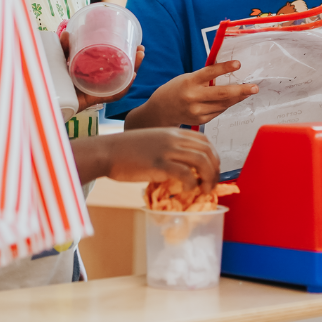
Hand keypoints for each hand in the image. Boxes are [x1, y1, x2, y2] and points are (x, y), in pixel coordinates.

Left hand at [59, 31, 144, 112]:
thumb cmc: (52, 81)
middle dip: (134, 61)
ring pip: (121, 82)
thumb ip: (63, 48)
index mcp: (94, 72)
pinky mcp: (94, 99)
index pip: (114, 64)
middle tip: (141, 50)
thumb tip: (68, 33)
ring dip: (133, 70)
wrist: (45, 100)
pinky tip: (130, 78)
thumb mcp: (59, 60)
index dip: (127, 55)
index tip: (136, 44)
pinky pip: (112, 95)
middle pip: (122, 72)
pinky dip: (122, 88)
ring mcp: (98, 91)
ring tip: (139, 57)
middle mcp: (99, 82)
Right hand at [71, 128, 220, 189]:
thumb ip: (171, 149)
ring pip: (201, 161)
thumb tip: (184, 167)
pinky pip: (185, 173)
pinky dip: (192, 183)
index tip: (213, 169)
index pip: (204, 140)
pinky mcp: (159, 164)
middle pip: (207, 151)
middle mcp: (174, 138)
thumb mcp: (155, 141)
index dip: (213, 156)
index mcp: (174, 132)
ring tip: (205, 190)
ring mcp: (167, 150)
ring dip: (208, 177)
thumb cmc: (127, 150)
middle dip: (215, 169)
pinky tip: (188, 190)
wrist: (106, 151)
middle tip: (213, 184)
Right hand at [125, 61, 258, 127]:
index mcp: (189, 82)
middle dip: (241, 91)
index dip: (224, 68)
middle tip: (255, 87)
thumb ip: (206, 78)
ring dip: (238, 98)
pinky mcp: (200, 121)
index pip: (210, 73)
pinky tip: (231, 100)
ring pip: (223, 104)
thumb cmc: (177, 89)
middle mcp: (193, 97)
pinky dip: (226, 105)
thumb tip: (230, 73)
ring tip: (249, 91)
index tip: (238, 64)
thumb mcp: (188, 78)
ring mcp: (196, 111)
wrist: (161, 110)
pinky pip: (219, 111)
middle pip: (222, 94)